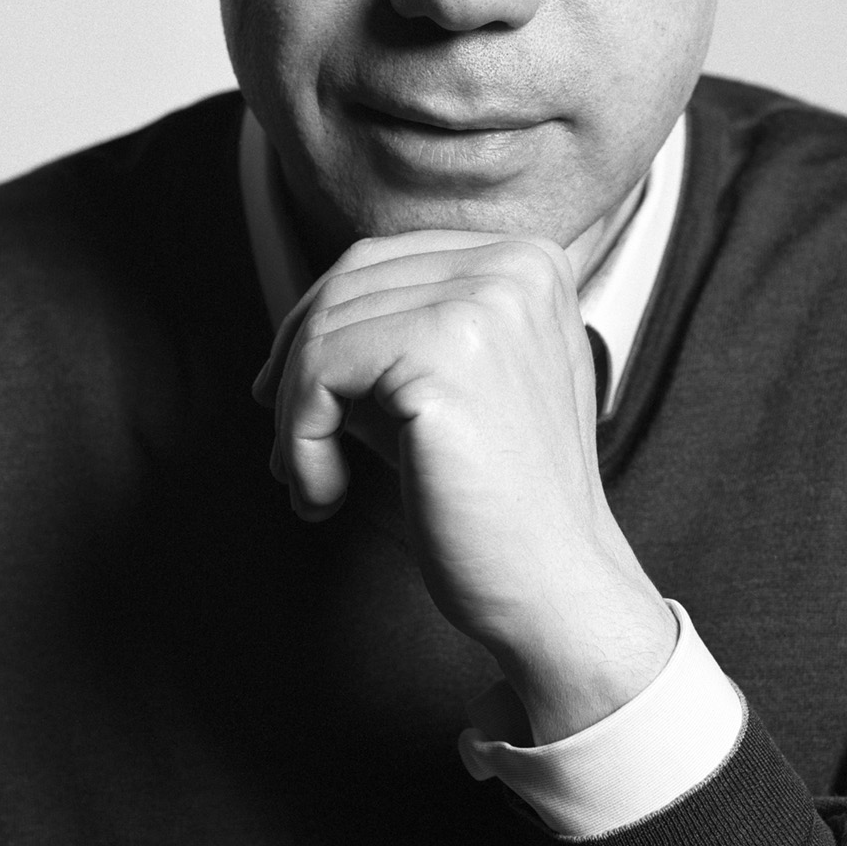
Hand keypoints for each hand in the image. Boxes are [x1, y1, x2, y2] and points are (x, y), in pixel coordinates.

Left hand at [251, 229, 676, 743]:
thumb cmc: (496, 497)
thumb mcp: (451, 387)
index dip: (319, 323)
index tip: (291, 393)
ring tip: (312, 479)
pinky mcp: (446, 351)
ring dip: (296, 415)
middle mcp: (515, 266)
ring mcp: (486, 301)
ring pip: (325, 327)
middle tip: (290, 444)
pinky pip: (319, 371)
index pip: (381, 260)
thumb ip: (392, 336)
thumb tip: (292, 330)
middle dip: (296, 365)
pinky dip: (300, 439)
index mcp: (529, 262)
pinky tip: (324, 494)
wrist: (556, 585)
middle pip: (348, 285)